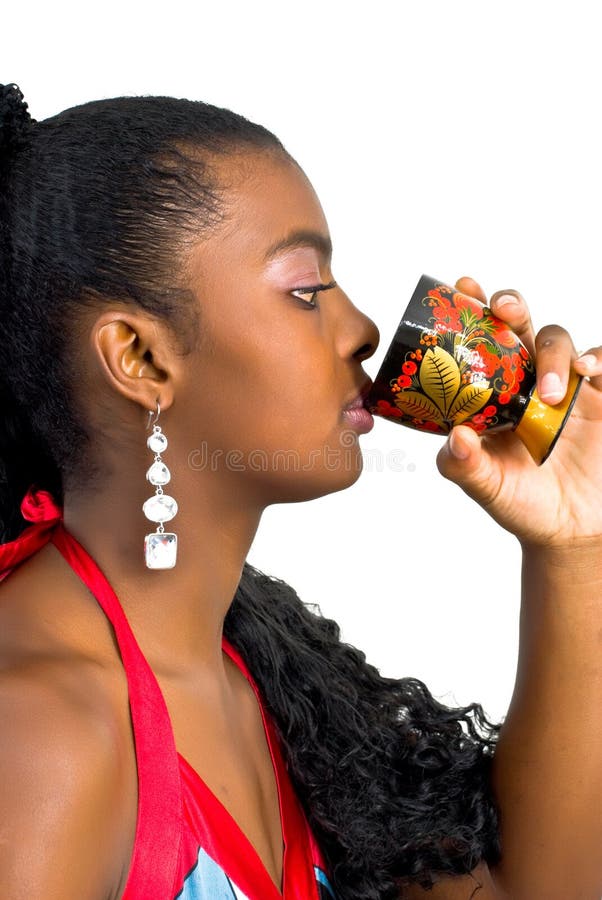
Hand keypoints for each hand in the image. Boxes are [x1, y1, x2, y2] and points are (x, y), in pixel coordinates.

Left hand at [436, 277, 601, 547]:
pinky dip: (599, 358)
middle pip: (521, 325)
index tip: (464, 286)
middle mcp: (527, 380)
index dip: (473, 310)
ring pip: (561, 342)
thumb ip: (465, 466)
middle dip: (512, 306)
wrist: (568, 530)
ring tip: (550, 395)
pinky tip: (589, 371)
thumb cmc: (522, 502)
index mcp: (493, 391)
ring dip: (554, 355)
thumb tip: (455, 438)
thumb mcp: (487, 487)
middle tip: (503, 309)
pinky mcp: (601, 399)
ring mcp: (567, 387)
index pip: (480, 342)